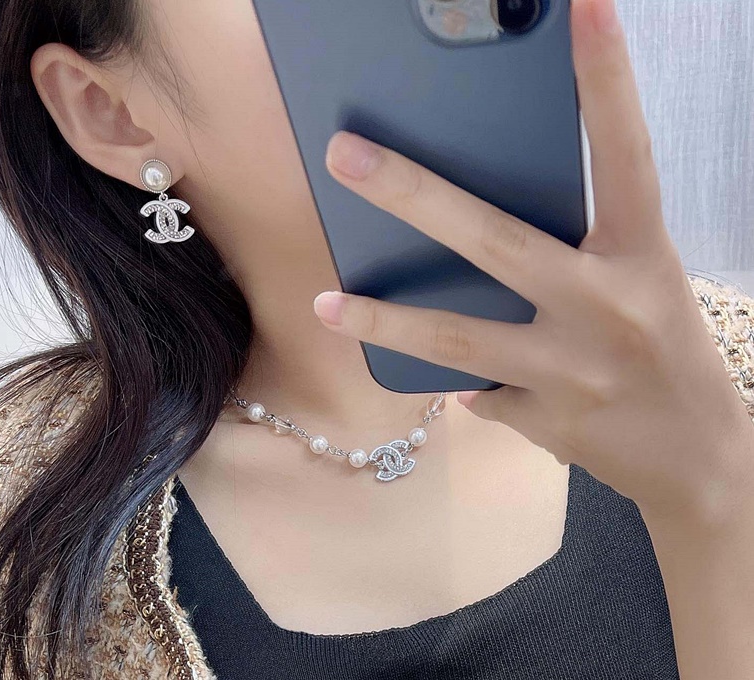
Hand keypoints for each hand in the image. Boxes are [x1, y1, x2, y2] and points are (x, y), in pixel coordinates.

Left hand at [312, 0, 753, 520]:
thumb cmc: (666, 349)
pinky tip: (448, 380)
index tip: (586, 8)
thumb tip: (473, 249)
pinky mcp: (543, 418)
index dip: (607, 80)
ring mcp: (570, 368)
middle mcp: (605, 305)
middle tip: (344, 153)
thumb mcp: (639, 283)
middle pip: (495, 239)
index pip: (623, 154)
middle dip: (413, 195)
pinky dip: (458, 381)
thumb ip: (573, 254)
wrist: (699, 456)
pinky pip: (476, 391)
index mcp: (639, 256)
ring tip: (326, 302)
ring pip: (456, 336)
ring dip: (384, 320)